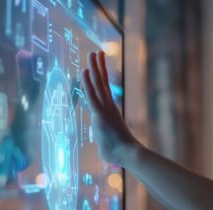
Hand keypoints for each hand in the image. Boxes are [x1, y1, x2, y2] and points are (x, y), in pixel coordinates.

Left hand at [81, 51, 138, 165]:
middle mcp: (108, 107)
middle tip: (97, 52)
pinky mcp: (100, 114)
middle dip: (99, 67)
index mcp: (110, 112)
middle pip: (102, 83)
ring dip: (94, 68)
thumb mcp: (107, 146)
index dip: (99, 77)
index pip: (103, 91)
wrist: (128, 154)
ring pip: (98, 85)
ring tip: (92, 53)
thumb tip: (106, 151)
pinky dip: (88, 83)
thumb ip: (104, 143)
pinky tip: (84, 71)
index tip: (97, 66)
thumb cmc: (119, 154)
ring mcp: (105, 109)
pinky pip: (92, 95)